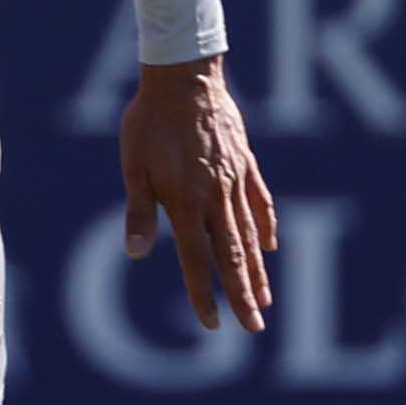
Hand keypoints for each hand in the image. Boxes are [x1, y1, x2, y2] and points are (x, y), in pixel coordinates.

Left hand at [118, 58, 274, 333]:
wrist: (185, 77)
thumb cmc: (150, 122)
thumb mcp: (134, 166)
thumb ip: (140, 211)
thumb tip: (136, 253)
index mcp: (186, 202)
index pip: (197, 260)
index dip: (204, 294)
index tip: (212, 323)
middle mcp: (215, 197)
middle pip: (233, 256)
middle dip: (244, 295)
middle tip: (255, 327)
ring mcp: (235, 181)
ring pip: (250, 235)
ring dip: (258, 270)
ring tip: (265, 300)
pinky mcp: (245, 164)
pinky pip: (260, 202)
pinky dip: (266, 226)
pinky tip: (271, 246)